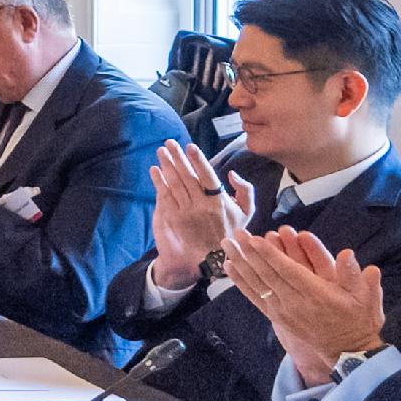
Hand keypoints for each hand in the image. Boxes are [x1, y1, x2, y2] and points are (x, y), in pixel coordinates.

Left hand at [145, 142, 250, 290]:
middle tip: (169, 143)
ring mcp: (187, 212)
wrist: (214, 257)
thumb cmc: (231, 230)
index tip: (190, 146)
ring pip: (175, 184)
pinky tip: (154, 170)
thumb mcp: (246, 212)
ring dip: (167, 166)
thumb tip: (231, 173)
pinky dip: (159, 182)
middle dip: (177, 157)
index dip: (198, 160)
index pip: (208, 176)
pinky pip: (165, 196)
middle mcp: (202, 206)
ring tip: (161, 152)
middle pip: (187, 176)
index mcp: (220, 202)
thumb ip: (245, 190)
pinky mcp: (174, 219)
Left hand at [224, 219, 387, 386]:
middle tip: (236, 233)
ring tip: (227, 244)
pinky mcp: (277, 318)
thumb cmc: (357, 320)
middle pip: (268, 275)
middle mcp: (296, 303)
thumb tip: (348, 254)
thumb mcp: (366, 298)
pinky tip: (229, 267)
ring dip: (241, 263)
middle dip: (250, 253)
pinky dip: (241, 282)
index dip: (271, 256)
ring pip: (257, 285)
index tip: (256, 240)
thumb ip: (355, 276)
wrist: (348, 352)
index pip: (289, 272)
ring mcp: (283, 312)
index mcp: (317, 295)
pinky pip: (255, 298)